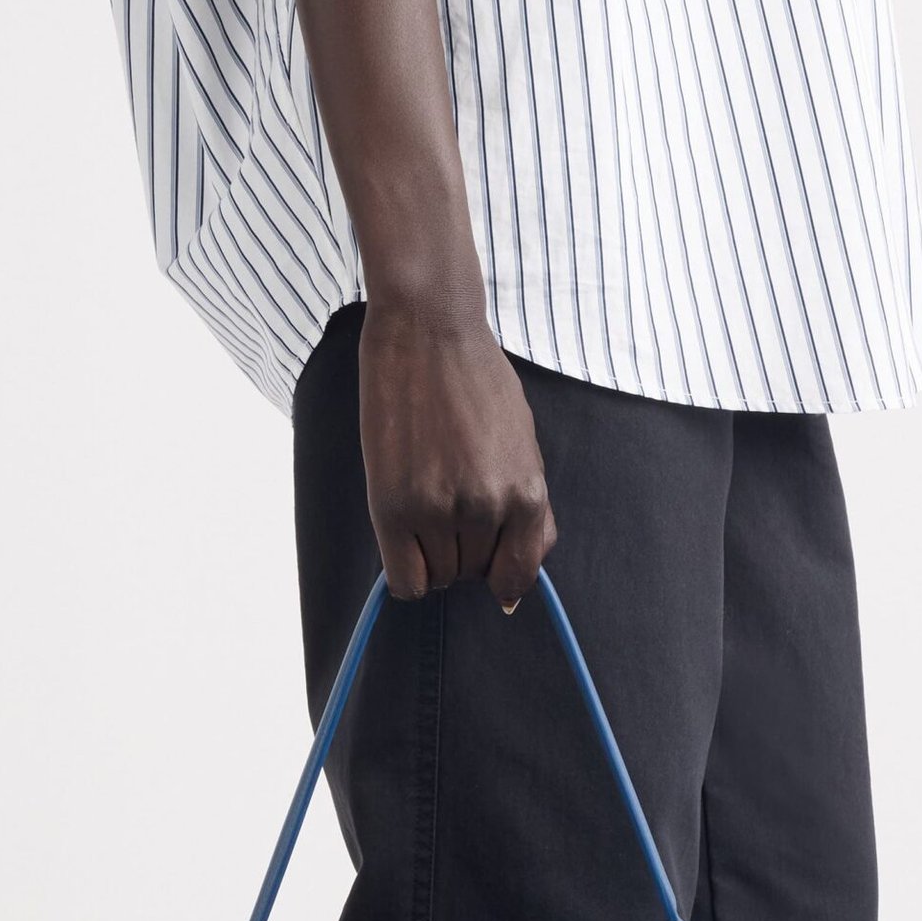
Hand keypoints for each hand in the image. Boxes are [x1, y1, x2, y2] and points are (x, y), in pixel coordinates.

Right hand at [359, 301, 556, 607]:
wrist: (427, 329)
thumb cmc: (477, 381)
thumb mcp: (524, 446)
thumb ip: (527, 514)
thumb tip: (510, 591)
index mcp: (527, 494)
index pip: (516, 576)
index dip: (501, 575)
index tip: (487, 559)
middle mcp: (487, 508)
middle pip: (473, 574)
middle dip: (464, 550)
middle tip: (449, 500)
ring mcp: (439, 510)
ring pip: (440, 577)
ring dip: (433, 553)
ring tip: (426, 499)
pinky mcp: (394, 507)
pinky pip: (405, 580)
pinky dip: (407, 572)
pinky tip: (405, 537)